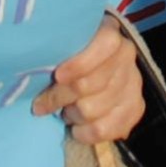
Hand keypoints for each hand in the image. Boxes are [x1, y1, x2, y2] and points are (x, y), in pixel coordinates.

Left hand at [34, 16, 144, 147]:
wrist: (99, 61)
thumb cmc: (72, 52)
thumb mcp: (64, 43)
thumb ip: (54, 51)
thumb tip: (29, 71)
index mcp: (109, 33)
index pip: (102, 46)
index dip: (78, 64)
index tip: (57, 76)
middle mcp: (126, 56)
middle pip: (88, 85)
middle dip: (61, 98)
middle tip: (45, 103)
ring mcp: (133, 82)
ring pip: (93, 110)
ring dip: (72, 115)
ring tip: (64, 112)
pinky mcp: (136, 107)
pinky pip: (109, 129)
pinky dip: (87, 133)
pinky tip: (77, 129)